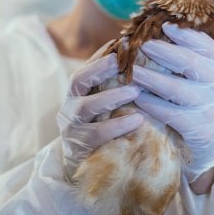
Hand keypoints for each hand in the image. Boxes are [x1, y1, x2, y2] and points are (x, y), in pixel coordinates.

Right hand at [57, 53, 143, 177]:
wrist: (83, 171)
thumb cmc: (101, 132)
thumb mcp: (106, 109)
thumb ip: (117, 89)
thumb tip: (144, 63)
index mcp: (76, 93)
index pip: (87, 66)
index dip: (102, 55)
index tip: (123, 44)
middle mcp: (69, 106)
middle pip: (78, 80)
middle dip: (99, 68)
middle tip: (123, 61)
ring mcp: (71, 127)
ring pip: (86, 106)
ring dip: (111, 96)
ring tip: (135, 91)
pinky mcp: (79, 147)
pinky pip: (97, 134)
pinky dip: (118, 125)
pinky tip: (137, 120)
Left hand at [132, 23, 213, 182]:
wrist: (207, 145)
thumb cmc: (195, 104)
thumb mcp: (199, 80)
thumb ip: (187, 58)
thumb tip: (159, 30)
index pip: (206, 47)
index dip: (186, 35)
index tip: (165, 26)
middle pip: (191, 63)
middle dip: (164, 52)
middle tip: (143, 46)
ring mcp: (213, 110)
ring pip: (177, 89)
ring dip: (152, 78)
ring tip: (133, 72)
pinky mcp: (201, 130)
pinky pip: (171, 114)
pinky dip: (152, 104)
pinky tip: (138, 98)